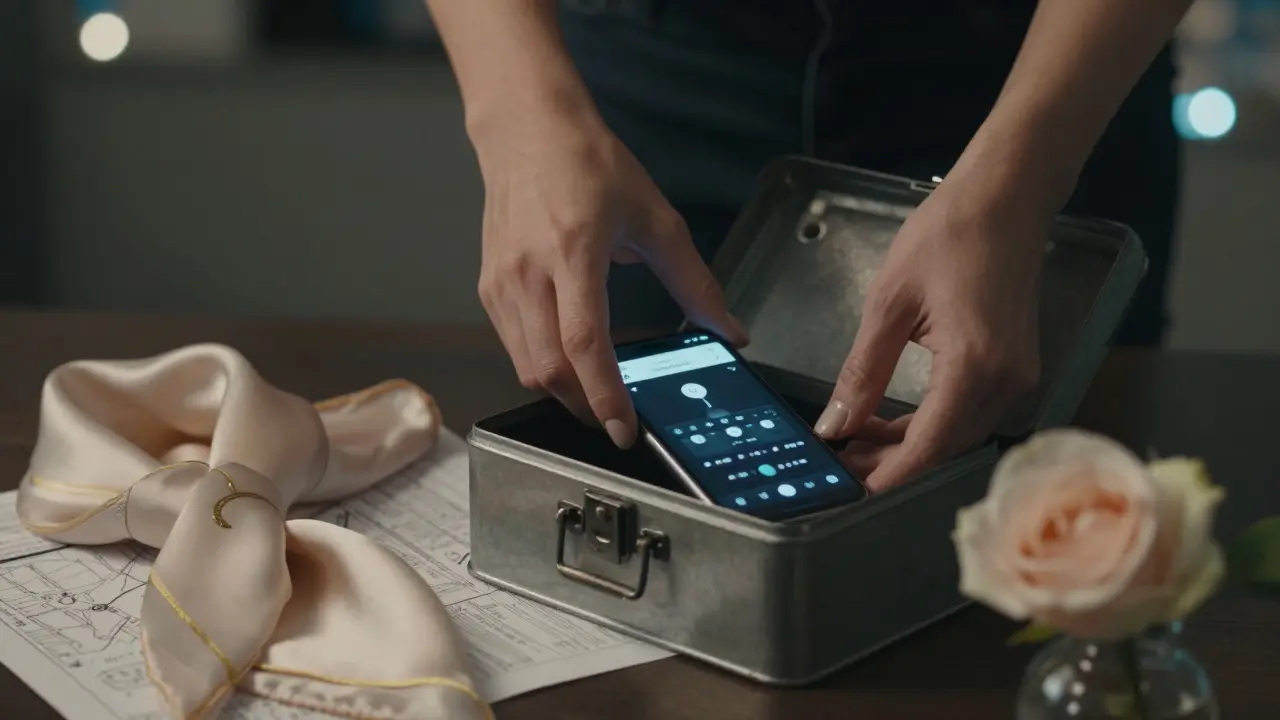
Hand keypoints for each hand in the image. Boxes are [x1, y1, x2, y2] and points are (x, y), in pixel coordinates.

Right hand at [473, 104, 744, 448]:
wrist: (526, 131)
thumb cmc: (587, 165)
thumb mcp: (655, 218)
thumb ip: (694, 281)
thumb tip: (728, 329)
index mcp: (574, 252)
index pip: (584, 344)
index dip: (604, 395)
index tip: (625, 429)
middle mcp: (529, 273)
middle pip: (548, 369)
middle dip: (584, 406)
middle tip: (616, 419)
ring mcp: (501, 283)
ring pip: (526, 367)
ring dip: (563, 391)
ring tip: (596, 394)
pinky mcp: (489, 288)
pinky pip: (514, 347)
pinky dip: (543, 366)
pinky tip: (569, 359)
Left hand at [814, 168, 1048, 491]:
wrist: (1007, 197)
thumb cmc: (949, 234)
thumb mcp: (888, 304)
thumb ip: (863, 372)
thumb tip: (835, 423)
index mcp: (974, 365)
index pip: (928, 446)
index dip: (888, 476)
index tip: (850, 490)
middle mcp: (1006, 380)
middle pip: (945, 448)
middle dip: (892, 463)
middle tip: (842, 460)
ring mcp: (1018, 376)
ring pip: (958, 435)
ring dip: (910, 444)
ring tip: (858, 438)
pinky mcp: (1017, 367)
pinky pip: (969, 412)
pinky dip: (931, 422)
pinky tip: (893, 418)